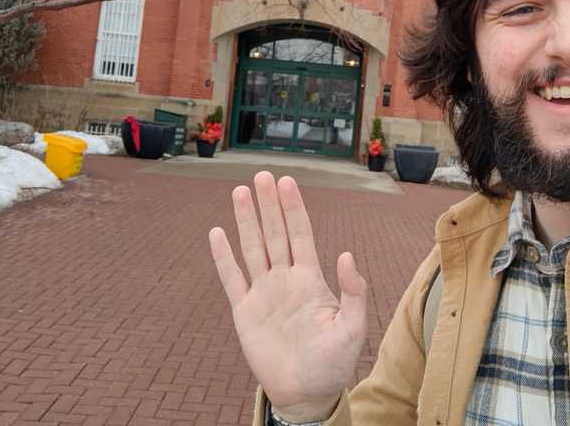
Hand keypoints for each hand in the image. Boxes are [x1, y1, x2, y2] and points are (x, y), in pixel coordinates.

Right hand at [209, 172, 367, 421]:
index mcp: (310, 279)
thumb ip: (352, 291)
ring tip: (239, 192)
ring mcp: (263, 293)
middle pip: (274, 233)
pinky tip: (216, 233)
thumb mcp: (353, 328)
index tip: (287, 181)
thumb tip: (345, 254)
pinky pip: (231, 279)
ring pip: (252, 248)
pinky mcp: (245, 312)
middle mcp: (285, 279)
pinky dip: (223, 257)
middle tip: (261, 175)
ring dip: (246, 220)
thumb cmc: (334, 362)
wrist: (306, 393)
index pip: (300, 234)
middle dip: (268, 204)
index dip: (293, 208)